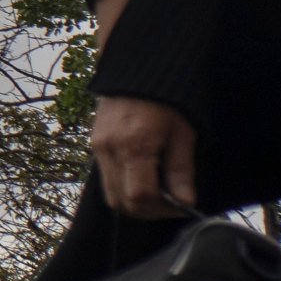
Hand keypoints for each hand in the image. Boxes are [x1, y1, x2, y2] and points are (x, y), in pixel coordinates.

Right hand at [88, 95, 197, 217]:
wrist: (138, 69)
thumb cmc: (166, 100)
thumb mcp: (182, 134)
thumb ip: (181, 170)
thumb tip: (185, 202)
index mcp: (134, 146)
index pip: (141, 197)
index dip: (163, 209)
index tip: (182, 206)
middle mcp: (109, 150)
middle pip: (122, 202)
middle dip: (148, 211)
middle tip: (171, 204)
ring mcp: (98, 148)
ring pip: (111, 195)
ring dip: (134, 202)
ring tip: (158, 193)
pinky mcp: (94, 144)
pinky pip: (106, 179)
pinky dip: (124, 188)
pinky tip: (143, 177)